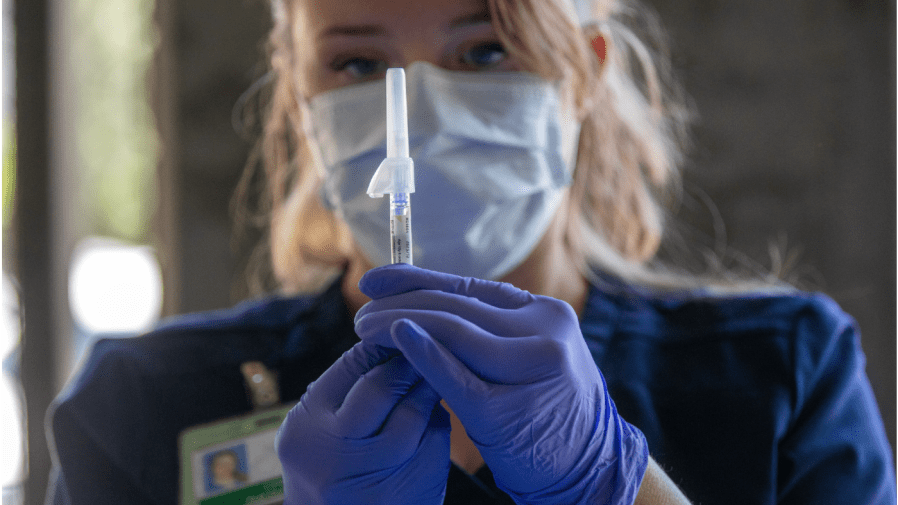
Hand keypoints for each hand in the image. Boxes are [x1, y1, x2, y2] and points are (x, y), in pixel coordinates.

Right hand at [275, 340, 450, 504]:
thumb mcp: (318, 432)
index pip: (348, 368)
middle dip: (407, 362)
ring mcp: (371, 477)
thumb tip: (387, 337)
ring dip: (429, 389)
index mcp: (304, 430)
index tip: (397, 328)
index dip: (378, 343)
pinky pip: (433, 442)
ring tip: (435, 374)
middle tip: (425, 343)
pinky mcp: (407, 492)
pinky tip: (437, 412)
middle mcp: (333, 456)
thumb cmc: (331, 471)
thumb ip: (343, 393)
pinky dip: (438, 422)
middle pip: (381, 388)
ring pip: (414, 414)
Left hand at [354, 264, 648, 504]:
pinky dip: (423, 354)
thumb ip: (486, 329)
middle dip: (400, 303)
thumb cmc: (546, 409)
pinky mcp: (509, 409)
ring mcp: (530, 367)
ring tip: (365, 328)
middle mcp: (544, 331)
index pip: (469, 286)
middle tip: (361, 312)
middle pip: (456, 306)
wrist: (590, 467)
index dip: (416, 278)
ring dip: (399, 324)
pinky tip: (397, 339)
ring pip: (452, 331)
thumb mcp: (527, 356)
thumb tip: (421, 305)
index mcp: (546, 313)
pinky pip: (455, 376)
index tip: (374, 279)